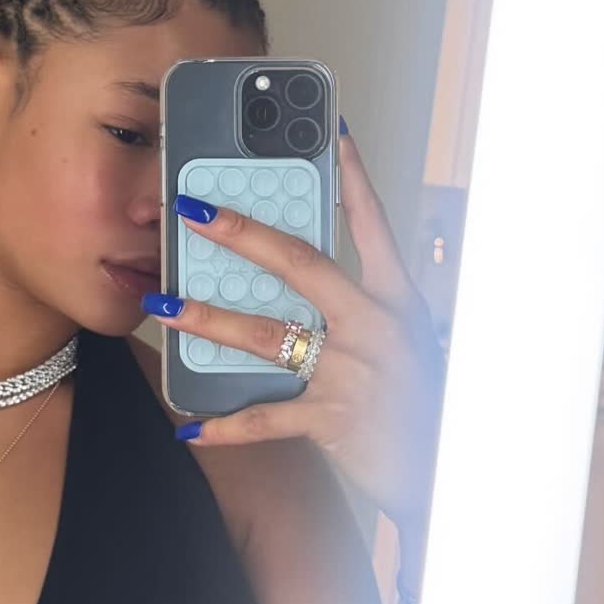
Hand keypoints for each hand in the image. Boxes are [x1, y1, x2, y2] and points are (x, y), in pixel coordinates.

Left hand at [143, 125, 446, 538]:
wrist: (440, 469)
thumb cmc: (417, 403)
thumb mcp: (401, 342)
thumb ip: (356, 311)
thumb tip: (297, 289)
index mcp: (394, 299)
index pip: (371, 223)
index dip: (351, 176)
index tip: (331, 133)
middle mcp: (374, 324)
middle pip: (300, 264)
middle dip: (240, 235)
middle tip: (193, 213)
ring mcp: (353, 370)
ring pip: (267, 335)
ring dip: (209, 320)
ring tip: (164, 309)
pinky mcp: (334, 417)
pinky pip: (266, 418)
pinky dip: (225, 426)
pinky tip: (191, 428)